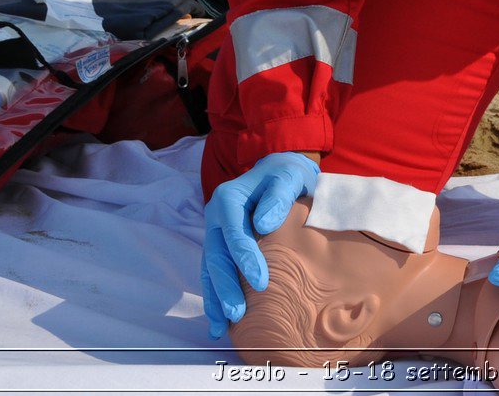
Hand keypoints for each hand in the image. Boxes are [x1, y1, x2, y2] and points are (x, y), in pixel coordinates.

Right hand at [200, 151, 318, 338]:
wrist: (278, 172)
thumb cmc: (286, 175)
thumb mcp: (288, 176)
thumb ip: (278, 196)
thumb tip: (264, 225)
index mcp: (228, 198)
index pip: (234, 232)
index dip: (244, 258)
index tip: (261, 282)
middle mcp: (216, 217)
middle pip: (216, 256)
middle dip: (225, 287)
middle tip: (238, 314)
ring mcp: (215, 233)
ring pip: (210, 269)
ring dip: (215, 298)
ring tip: (221, 326)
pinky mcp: (221, 247)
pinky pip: (213, 274)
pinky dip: (215, 297)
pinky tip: (219, 322)